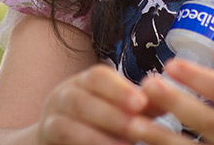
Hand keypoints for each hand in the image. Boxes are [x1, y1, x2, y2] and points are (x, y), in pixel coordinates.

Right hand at [36, 64, 150, 144]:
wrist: (58, 141)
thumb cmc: (97, 123)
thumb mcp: (119, 111)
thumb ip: (141, 106)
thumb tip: (169, 97)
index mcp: (84, 82)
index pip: (98, 76)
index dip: (119, 89)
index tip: (141, 103)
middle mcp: (63, 95)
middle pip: (81, 99)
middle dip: (111, 114)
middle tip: (136, 126)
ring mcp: (50, 118)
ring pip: (66, 125)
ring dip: (96, 136)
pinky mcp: (44, 137)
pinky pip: (59, 139)